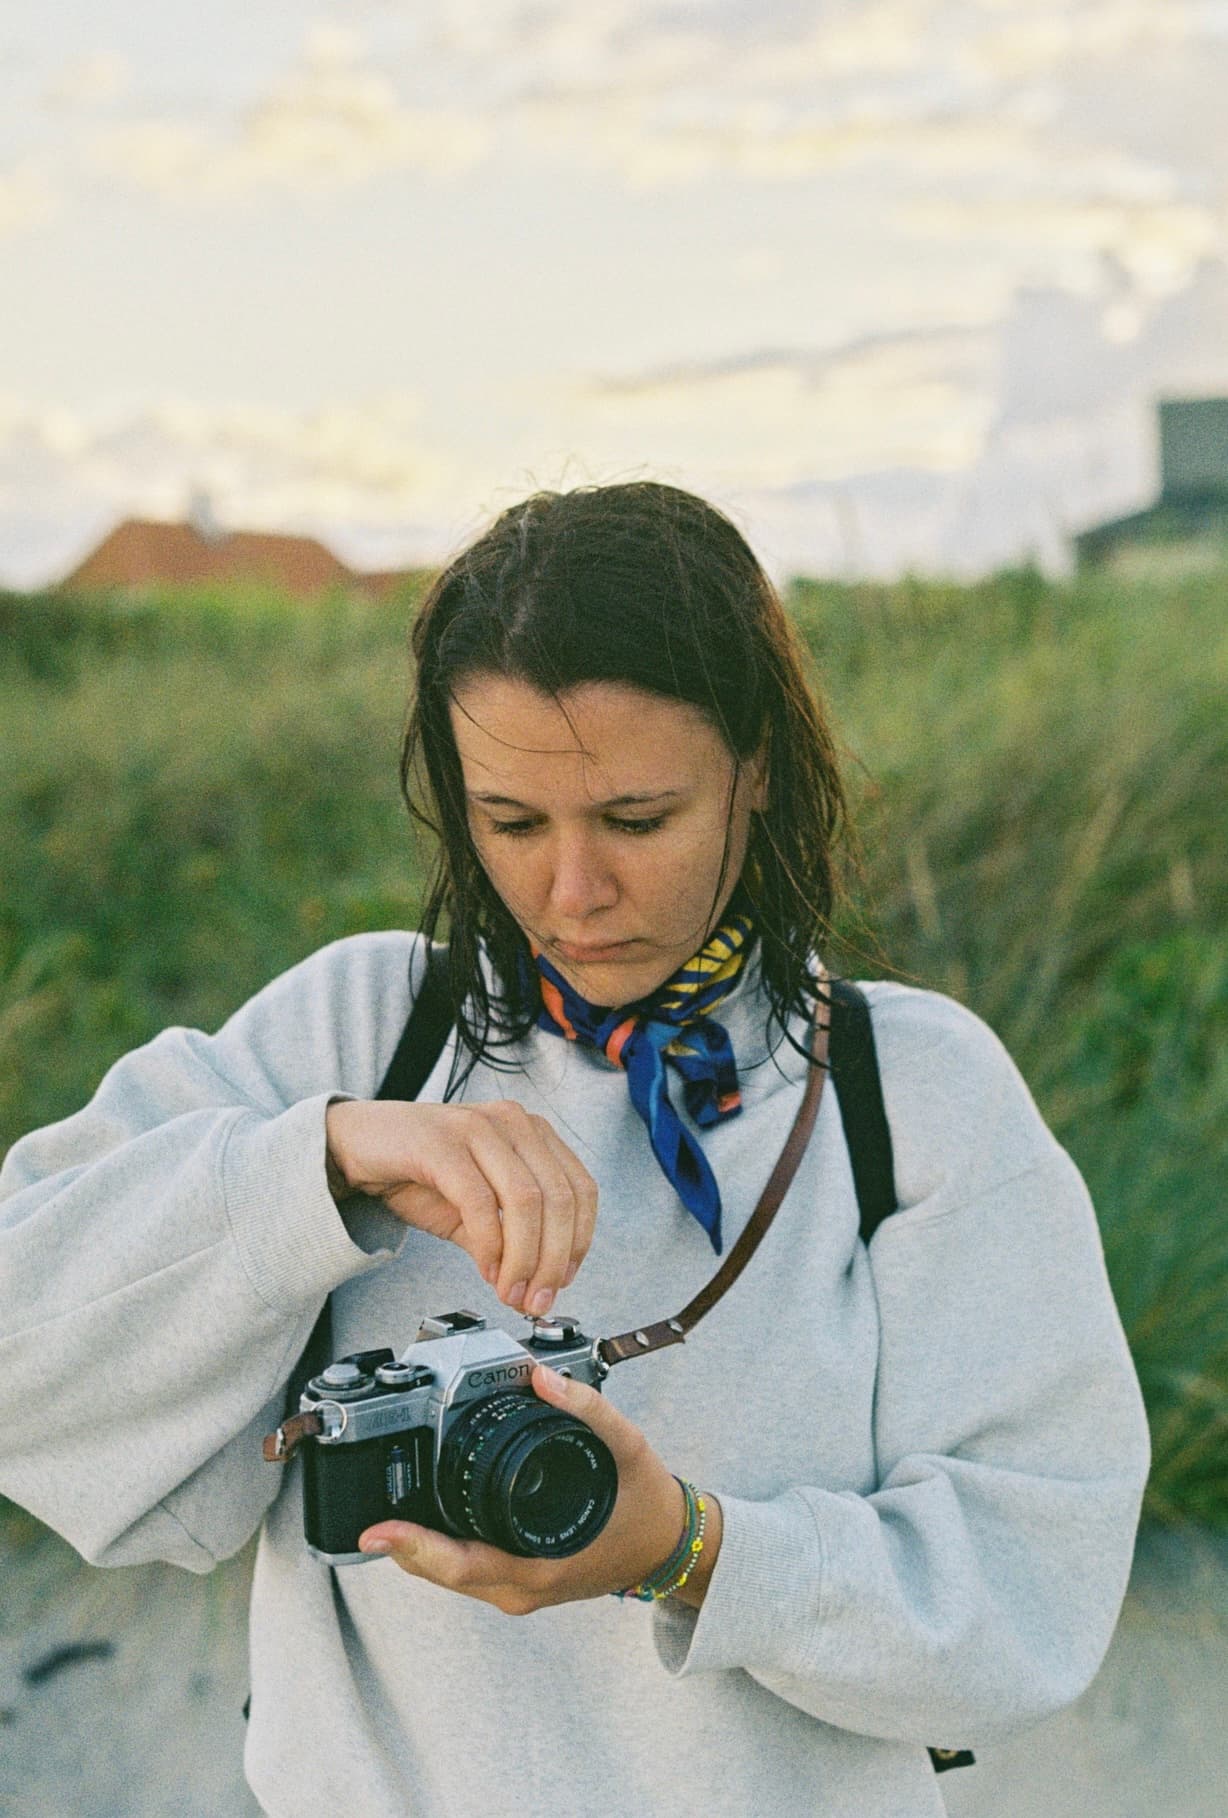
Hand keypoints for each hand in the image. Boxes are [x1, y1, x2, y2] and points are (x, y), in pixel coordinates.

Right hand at [325, 1098, 597, 1313]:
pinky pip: (479, 1201)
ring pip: (526, 1200)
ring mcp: (478, 1127)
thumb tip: (534, 1288)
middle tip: (536, 1299)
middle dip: (553, 1261)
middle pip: (559, 1199)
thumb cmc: (416, 1171)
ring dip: (524, 1259)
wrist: (356, 1145)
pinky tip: (485, 1269)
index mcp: (532, 1133)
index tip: (563, 1281)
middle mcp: (513, 1123)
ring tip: (511, 1291)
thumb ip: (507, 1241)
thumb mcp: (473, 1210)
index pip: (581, 1189)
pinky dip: (489, 1244)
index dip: (579, 1242)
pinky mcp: (442, 1143)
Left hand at [356, 1365, 722, 1612]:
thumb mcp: (627, 1446)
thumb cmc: (647, 1504)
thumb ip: (587, 1407)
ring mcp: (519, 1591)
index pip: (461, 1564)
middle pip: (442, 1573)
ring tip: (386, 1511)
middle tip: (366, 1512)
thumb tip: (543, 1375)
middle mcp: (522, 1588)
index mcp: (540, 1565)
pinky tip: (427, 1520)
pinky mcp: (519, 1583)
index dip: (415, 1546)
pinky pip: (468, 1570)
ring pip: (451, 1575)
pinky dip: (442, 1549)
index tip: (377, 1529)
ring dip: (418, 1548)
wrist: (671, 1545)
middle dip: (402, 1544)